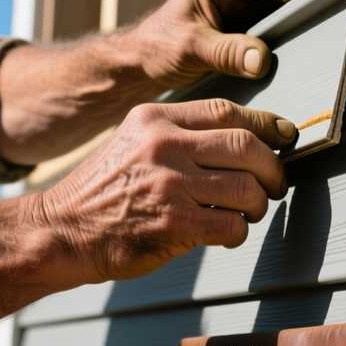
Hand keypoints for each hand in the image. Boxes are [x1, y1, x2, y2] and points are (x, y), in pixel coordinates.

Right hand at [34, 99, 295, 283]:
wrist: (60, 230)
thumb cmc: (103, 191)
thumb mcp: (133, 142)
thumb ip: (179, 135)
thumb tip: (243, 140)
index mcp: (155, 119)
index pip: (228, 112)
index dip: (266, 126)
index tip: (285, 137)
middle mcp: (163, 145)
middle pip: (247, 147)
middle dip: (273, 169)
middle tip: (274, 184)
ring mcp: (169, 184)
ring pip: (247, 188)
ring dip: (258, 204)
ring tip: (249, 212)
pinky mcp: (173, 224)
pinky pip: (232, 225)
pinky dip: (239, 232)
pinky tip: (228, 234)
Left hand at [119, 0, 309, 90]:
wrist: (140, 65)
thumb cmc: (157, 49)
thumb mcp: (191, 50)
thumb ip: (227, 53)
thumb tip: (264, 60)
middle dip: (300, 0)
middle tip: (327, 17)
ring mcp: (238, 8)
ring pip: (277, 6)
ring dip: (295, 19)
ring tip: (319, 33)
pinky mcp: (242, 28)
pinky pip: (271, 27)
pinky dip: (285, 36)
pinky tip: (299, 48)